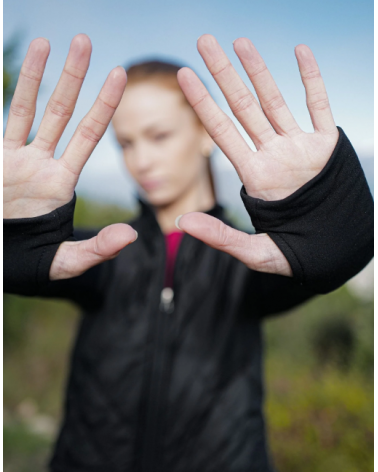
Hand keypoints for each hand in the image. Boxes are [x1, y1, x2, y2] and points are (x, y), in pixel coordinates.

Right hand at [3, 35, 136, 279]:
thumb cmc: (26, 265)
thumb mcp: (65, 262)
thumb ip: (97, 249)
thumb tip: (131, 235)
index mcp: (62, 182)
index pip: (89, 135)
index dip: (104, 106)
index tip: (120, 75)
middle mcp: (41, 163)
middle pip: (62, 112)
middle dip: (74, 78)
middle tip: (85, 41)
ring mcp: (15, 158)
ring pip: (28, 108)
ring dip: (39, 74)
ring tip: (50, 40)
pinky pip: (2, 119)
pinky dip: (5, 92)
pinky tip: (21, 65)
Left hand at [176, 35, 338, 276]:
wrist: (338, 251)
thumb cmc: (298, 255)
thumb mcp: (255, 252)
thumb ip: (220, 237)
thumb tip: (180, 224)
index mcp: (254, 176)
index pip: (221, 131)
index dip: (202, 103)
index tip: (184, 76)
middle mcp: (273, 155)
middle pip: (243, 106)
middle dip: (223, 74)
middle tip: (204, 41)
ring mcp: (300, 147)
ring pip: (276, 100)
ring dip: (259, 70)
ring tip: (240, 41)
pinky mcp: (328, 145)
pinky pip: (320, 105)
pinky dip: (312, 79)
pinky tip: (300, 52)